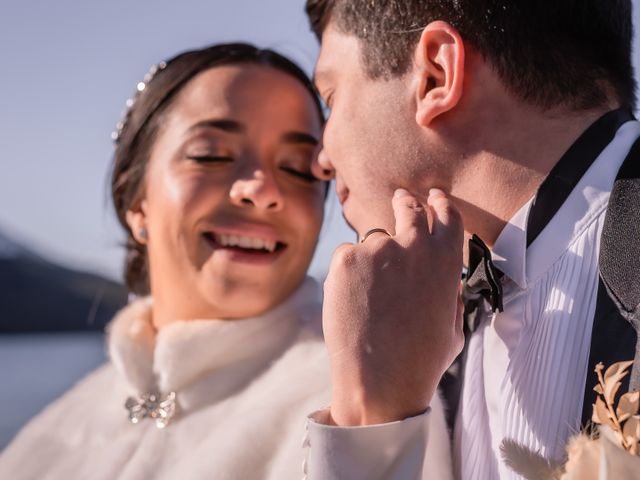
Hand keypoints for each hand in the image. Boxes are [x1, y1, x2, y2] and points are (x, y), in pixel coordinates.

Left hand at [323, 188, 463, 425]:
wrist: (380, 380)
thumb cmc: (420, 362)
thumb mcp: (454, 326)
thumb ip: (452, 294)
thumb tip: (448, 281)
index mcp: (446, 260)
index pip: (447, 215)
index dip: (441, 203)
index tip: (435, 197)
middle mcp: (414, 246)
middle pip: (409, 208)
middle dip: (406, 202)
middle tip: (400, 200)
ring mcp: (378, 249)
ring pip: (373, 241)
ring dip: (372, 259)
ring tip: (370, 299)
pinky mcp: (346, 258)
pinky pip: (347, 256)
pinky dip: (348, 274)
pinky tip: (353, 303)